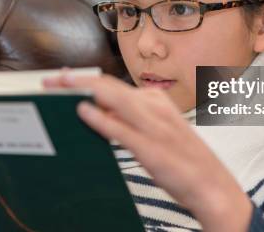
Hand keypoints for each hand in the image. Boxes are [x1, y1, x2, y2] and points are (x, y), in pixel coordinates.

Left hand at [43, 72, 252, 231]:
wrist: (212, 186)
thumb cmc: (184, 160)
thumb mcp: (158, 130)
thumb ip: (130, 119)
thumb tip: (98, 110)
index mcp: (156, 101)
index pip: (113, 84)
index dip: (85, 78)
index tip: (64, 76)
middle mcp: (154, 108)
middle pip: (108, 86)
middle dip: (76, 80)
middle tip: (50, 78)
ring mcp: (153, 126)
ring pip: (112, 98)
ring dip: (82, 89)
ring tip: (57, 87)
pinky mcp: (151, 148)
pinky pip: (120, 129)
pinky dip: (100, 118)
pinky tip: (83, 112)